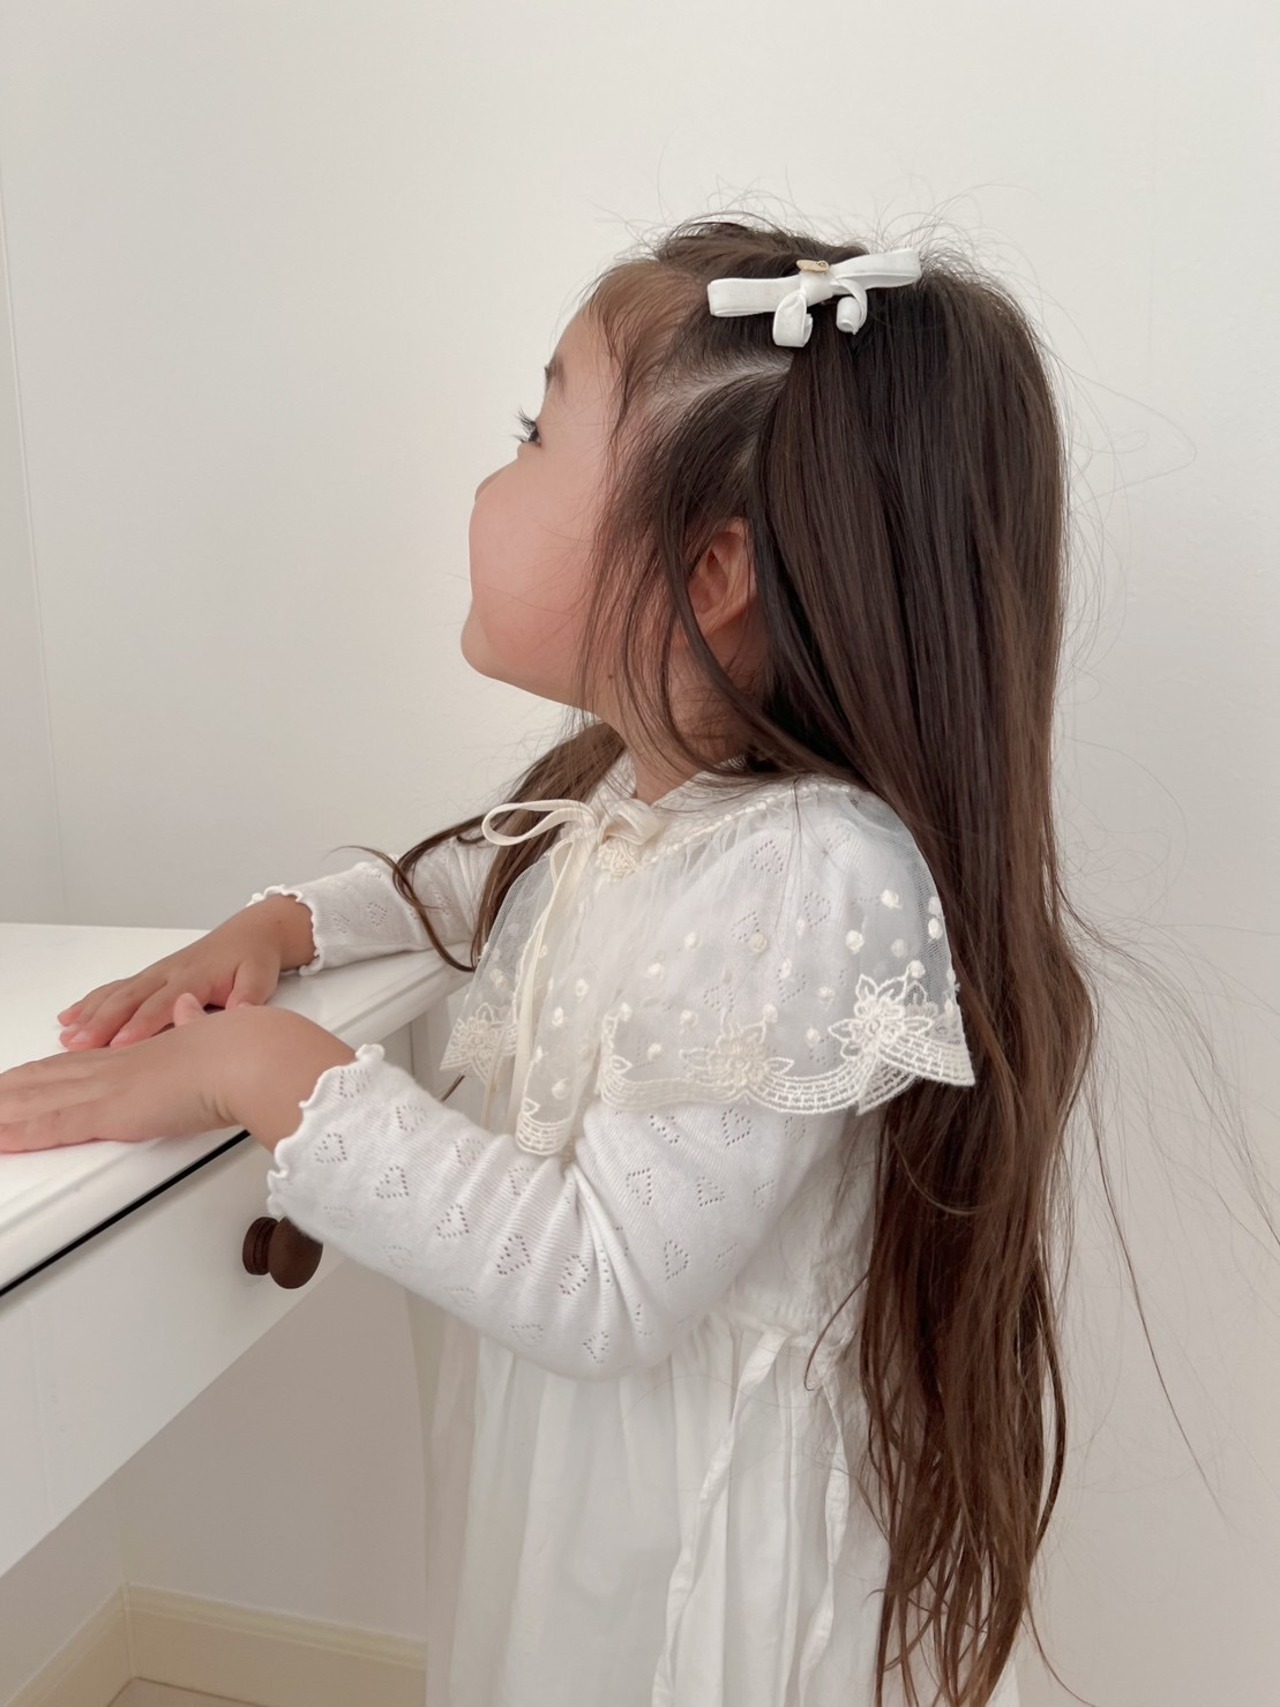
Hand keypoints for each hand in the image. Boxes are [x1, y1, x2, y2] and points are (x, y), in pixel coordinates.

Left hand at [0, 992, 249, 1153]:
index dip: (48, 1068)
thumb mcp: (213, 1032)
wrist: (247, 1053)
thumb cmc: (243, 1049)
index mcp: (139, 1053)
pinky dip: (20, 1131)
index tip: (23, 1074)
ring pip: (39, 1099)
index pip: (82, 1061)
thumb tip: (187, 1011)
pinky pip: (51, 1124)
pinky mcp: (109, 1111)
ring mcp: (108, 1087)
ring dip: (5, 1108)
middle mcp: (116, 1066)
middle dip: (13, 1088)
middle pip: (49, 1076)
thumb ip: (193, 1024)